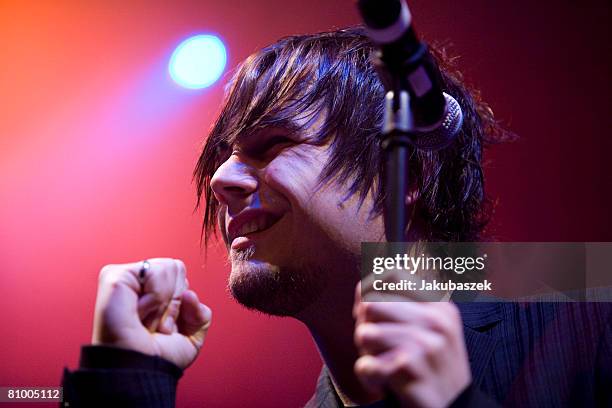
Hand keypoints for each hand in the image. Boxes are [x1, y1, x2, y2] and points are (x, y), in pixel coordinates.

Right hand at [92, 258, 211, 368]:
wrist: (140, 369)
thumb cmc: (158, 357)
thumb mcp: (191, 337)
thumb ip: (200, 314)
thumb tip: (189, 294)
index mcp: (152, 290)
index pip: (181, 275)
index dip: (180, 303)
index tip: (164, 326)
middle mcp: (138, 281)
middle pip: (177, 267)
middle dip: (173, 302)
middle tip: (154, 324)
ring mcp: (126, 277)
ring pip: (169, 267)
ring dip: (163, 303)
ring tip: (145, 320)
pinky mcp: (115, 275)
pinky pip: (156, 271)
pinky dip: (156, 296)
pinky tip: (138, 312)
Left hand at [353, 283, 470, 407]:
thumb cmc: (433, 367)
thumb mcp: (433, 330)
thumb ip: (403, 305)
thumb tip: (361, 287)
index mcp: (439, 306)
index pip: (391, 275)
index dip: (369, 292)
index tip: (372, 315)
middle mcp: (434, 320)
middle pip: (370, 304)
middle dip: (365, 326)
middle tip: (378, 345)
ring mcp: (423, 344)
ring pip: (364, 334)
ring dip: (366, 353)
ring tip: (384, 363)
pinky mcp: (408, 369)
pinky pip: (364, 365)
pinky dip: (368, 376)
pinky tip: (384, 381)